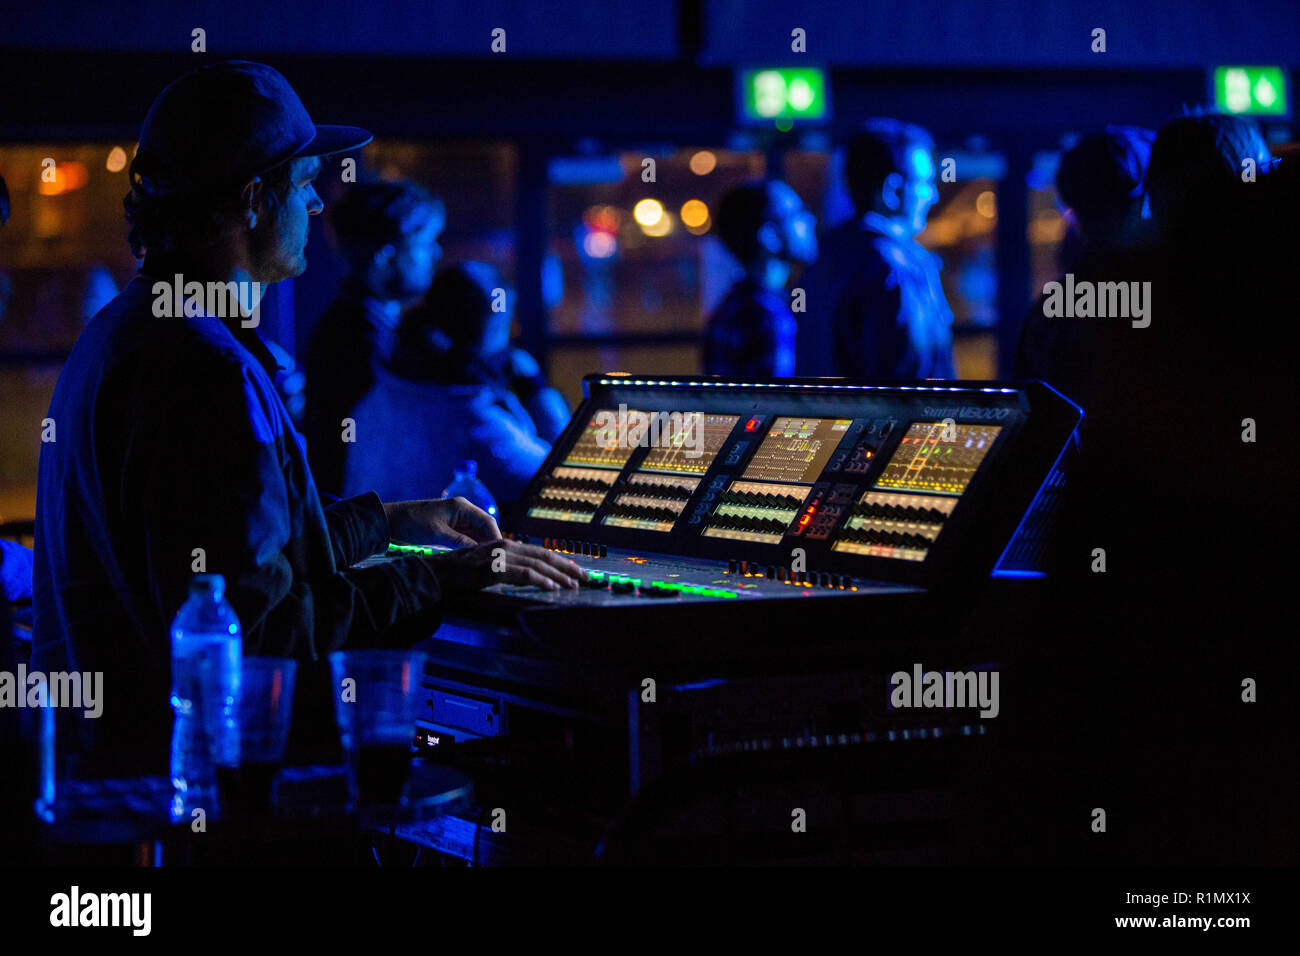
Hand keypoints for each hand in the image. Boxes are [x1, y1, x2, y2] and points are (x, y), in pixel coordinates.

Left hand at [383, 497, 499, 548]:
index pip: (487, 521)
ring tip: (489, 561)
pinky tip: (475, 558)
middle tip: (498, 559)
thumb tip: (479, 552)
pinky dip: (472, 546)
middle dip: (492, 542)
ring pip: (477, 533)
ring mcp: (457, 519)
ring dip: (482, 545)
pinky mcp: (451, 528)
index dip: (496, 536)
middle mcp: (463, 511)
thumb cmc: (413, 523)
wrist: (393, 521)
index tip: (502, 552)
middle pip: (485, 527)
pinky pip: (467, 537)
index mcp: (462, 507)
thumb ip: (460, 541)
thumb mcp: (437, 534)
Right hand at [425, 539, 585, 592]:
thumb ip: (505, 568)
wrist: (434, 573)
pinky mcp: (494, 570)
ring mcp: (500, 557)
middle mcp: (506, 546)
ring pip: (538, 565)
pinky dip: (542, 581)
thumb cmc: (458, 572)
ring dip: (559, 576)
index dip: (560, 561)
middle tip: (585, 578)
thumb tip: (525, 577)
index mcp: (505, 544)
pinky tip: (553, 588)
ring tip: (574, 586)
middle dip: (568, 567)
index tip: (576, 571)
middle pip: (544, 556)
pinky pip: (524, 575)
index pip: (539, 552)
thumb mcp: (486, 566)